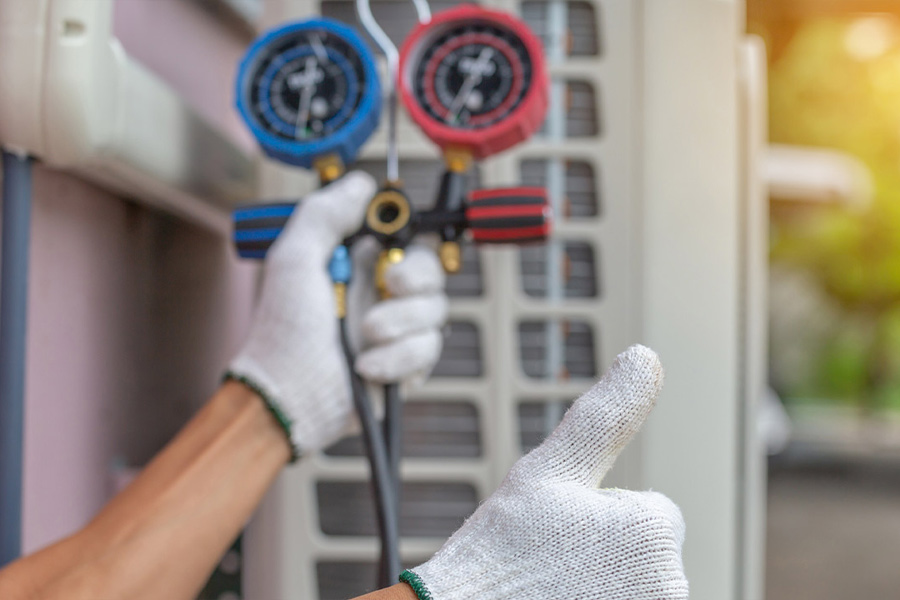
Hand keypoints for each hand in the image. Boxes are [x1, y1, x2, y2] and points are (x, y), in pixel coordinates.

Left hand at [228, 172, 447, 456]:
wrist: (289, 395)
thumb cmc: (283, 331)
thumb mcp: (294, 259)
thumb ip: (324, 214)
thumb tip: (362, 184)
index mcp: (360, 264)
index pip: (405, 236)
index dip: (410, 234)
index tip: (397, 239)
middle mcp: (383, 293)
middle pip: (433, 269)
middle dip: (416, 276)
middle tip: (391, 285)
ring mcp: (398, 330)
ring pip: (436, 310)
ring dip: (400, 322)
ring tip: (365, 335)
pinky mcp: (407, 364)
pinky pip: (428, 350)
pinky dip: (398, 358)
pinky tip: (367, 367)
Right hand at [400, 345, 688, 599]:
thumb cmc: (501, 552)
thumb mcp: (551, 469)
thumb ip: (608, 415)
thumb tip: (646, 357)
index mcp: (655, 530)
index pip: (649, 510)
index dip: (597, 517)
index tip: (559, 537)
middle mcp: (673, 586)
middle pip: (646, 552)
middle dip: (606, 553)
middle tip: (554, 566)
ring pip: (637, 584)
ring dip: (604, 584)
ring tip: (554, 590)